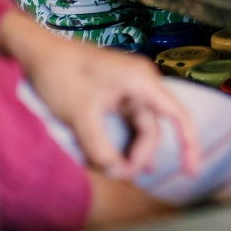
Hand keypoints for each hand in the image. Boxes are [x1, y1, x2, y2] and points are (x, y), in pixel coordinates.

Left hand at [0, 11, 197, 179]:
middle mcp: (141, 84)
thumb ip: (101, 148)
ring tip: (113, 172)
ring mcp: (127, 90)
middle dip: (140, 156)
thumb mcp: (81, 116)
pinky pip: (124, 124)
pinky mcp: (114, 95)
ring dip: (128, 151)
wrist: (38, 53)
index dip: (189, 144)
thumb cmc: (62, 75)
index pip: (177, 115)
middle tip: (119, 177)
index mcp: (142, 81)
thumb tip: (118, 172)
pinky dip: (118, 142)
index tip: (192, 171)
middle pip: (152, 129)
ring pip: (137, 129)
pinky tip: (111, 159)